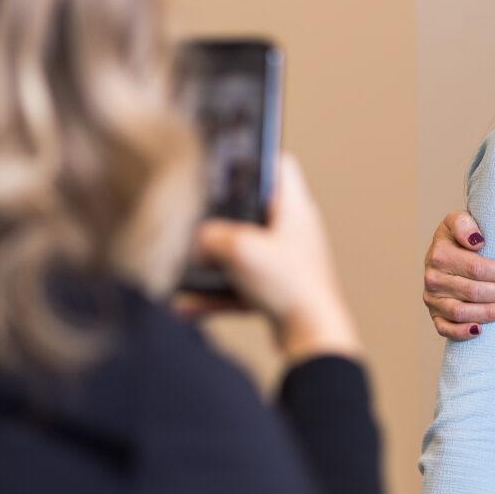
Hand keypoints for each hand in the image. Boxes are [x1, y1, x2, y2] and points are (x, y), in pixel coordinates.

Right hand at [179, 154, 362, 359]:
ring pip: (241, 253)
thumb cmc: (290, 286)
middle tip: (196, 217)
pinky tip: (185, 305)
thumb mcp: (239, 249)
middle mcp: (295, 232)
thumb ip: (210, 236)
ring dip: (212, 262)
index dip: (255, 156)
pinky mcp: (279, 291)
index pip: (280, 165)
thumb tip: (198, 241)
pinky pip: (239, 286)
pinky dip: (215, 294)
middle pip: (252, 211)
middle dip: (222, 217)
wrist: (312, 337)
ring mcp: (288, 262)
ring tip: (183, 270)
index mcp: (295, 209)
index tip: (229, 159)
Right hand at [422, 210, 494, 339]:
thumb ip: (464, 224)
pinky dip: (462, 332)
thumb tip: (477, 242)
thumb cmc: (458, 236)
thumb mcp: (458, 219)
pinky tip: (480, 331)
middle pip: (473, 291)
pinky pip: (445, 329)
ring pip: (462, 312)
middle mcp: (433, 278)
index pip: (476, 268)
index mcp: (440, 254)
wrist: (444, 251)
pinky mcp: (434, 315)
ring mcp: (432, 299)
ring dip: (490, 313)